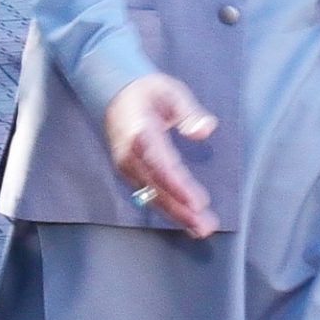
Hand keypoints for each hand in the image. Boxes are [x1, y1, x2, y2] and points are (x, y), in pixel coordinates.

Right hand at [104, 73, 219, 237]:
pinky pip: (148, 195)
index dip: (178, 186)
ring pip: (152, 196)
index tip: (198, 203)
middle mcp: (129, 155)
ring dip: (177, 214)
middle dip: (181, 210)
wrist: (115, 95)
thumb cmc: (147, 92)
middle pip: (156, 188)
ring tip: (201, 229)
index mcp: (140, 133)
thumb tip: (205, 130)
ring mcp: (126, 167)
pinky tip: (186, 219)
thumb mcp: (171, 91)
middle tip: (205, 226)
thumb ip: (189, 112)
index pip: (160, 165)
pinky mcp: (129, 174)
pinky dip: (168, 208)